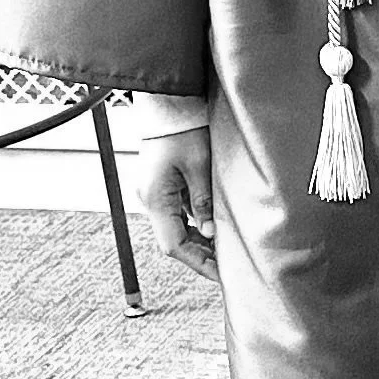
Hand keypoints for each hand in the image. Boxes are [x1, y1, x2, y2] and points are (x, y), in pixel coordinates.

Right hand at [137, 125, 217, 281]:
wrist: (169, 104)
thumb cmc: (184, 130)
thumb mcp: (200, 167)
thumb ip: (204, 203)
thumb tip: (211, 233)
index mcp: (156, 199)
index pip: (174, 246)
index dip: (198, 263)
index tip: (221, 274)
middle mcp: (149, 199)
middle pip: (174, 240)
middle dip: (200, 254)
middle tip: (229, 265)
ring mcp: (153, 192)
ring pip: (176, 227)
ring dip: (199, 239)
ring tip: (226, 248)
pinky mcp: (160, 185)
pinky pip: (177, 212)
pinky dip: (195, 223)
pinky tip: (214, 226)